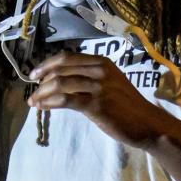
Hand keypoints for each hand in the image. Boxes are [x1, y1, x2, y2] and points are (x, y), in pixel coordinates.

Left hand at [28, 52, 171, 147]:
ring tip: (34, 102)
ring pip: (59, 84)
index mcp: (101, 62)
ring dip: (41, 93)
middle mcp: (99, 70)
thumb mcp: (110, 82)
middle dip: (41, 81)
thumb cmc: (127, 105)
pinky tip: (42, 107)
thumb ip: (89, 76)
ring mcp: (97, 87)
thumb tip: (60, 79)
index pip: (66, 57)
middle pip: (60, 69)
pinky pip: (64, 100)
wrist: (147, 123)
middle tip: (33, 92)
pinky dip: (49, 103)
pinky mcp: (95, 104)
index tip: (34, 74)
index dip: (46, 65)